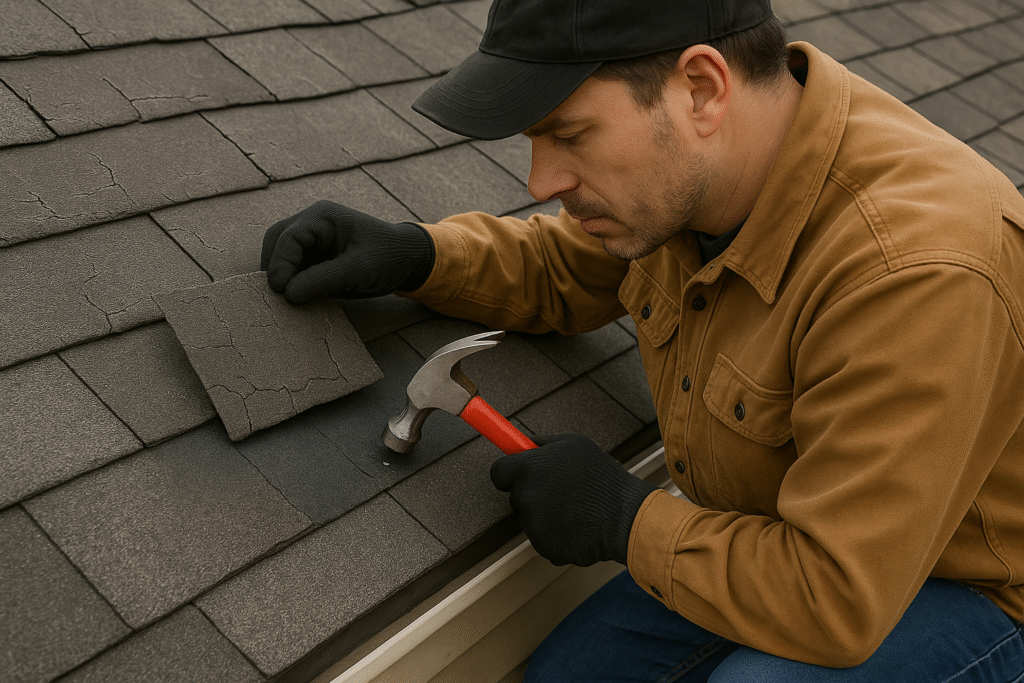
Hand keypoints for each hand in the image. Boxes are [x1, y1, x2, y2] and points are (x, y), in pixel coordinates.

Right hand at [260, 200, 434, 302]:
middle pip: (276, 243)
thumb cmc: (388, 257)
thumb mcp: (359, 270)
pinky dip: (292, 282)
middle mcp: (312, 224)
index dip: (279, 264)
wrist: (407, 260)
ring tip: (286, 299)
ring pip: (281, 256)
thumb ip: (323, 280)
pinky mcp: (315, 256)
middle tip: (277, 297)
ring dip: (282, 277)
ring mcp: (312, 239)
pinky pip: (294, 268)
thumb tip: (287, 294)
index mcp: (322, 217)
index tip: (280, 290)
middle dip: (275, 269)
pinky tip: (297, 298)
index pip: (287, 238)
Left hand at [490, 434, 656, 566]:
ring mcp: (532, 524)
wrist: (624, 516)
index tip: (520, 475)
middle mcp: (525, 496)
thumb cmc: (601, 477)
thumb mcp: (574, 444)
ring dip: (547, 514)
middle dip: (534, 493)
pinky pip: (543, 538)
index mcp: (528, 468)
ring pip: (531, 518)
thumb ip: (542, 443)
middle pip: (516, 496)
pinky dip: (557, 535)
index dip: (509, 473)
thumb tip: (522, 444)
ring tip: (577, 508)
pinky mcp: (542, 546)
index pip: (498, 472)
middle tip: (563, 491)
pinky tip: (578, 526)